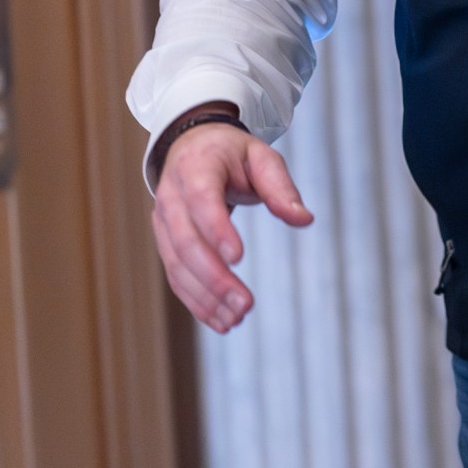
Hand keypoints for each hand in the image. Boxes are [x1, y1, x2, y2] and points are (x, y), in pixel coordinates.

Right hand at [149, 116, 313, 332]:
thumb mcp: (261, 157)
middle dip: (214, 277)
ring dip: (205, 297)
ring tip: (236, 319)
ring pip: (177, 265)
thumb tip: (304, 219)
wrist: (191, 147)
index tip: (239, 258)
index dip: (216, 229)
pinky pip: (176, 276)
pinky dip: (196, 301)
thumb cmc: (231, 154)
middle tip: (245, 304)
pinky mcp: (165, 243)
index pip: (201, 199)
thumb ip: (280, 188)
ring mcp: (163, 222)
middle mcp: (171, 196)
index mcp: (196, 168)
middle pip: (186, 241)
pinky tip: (220, 320)